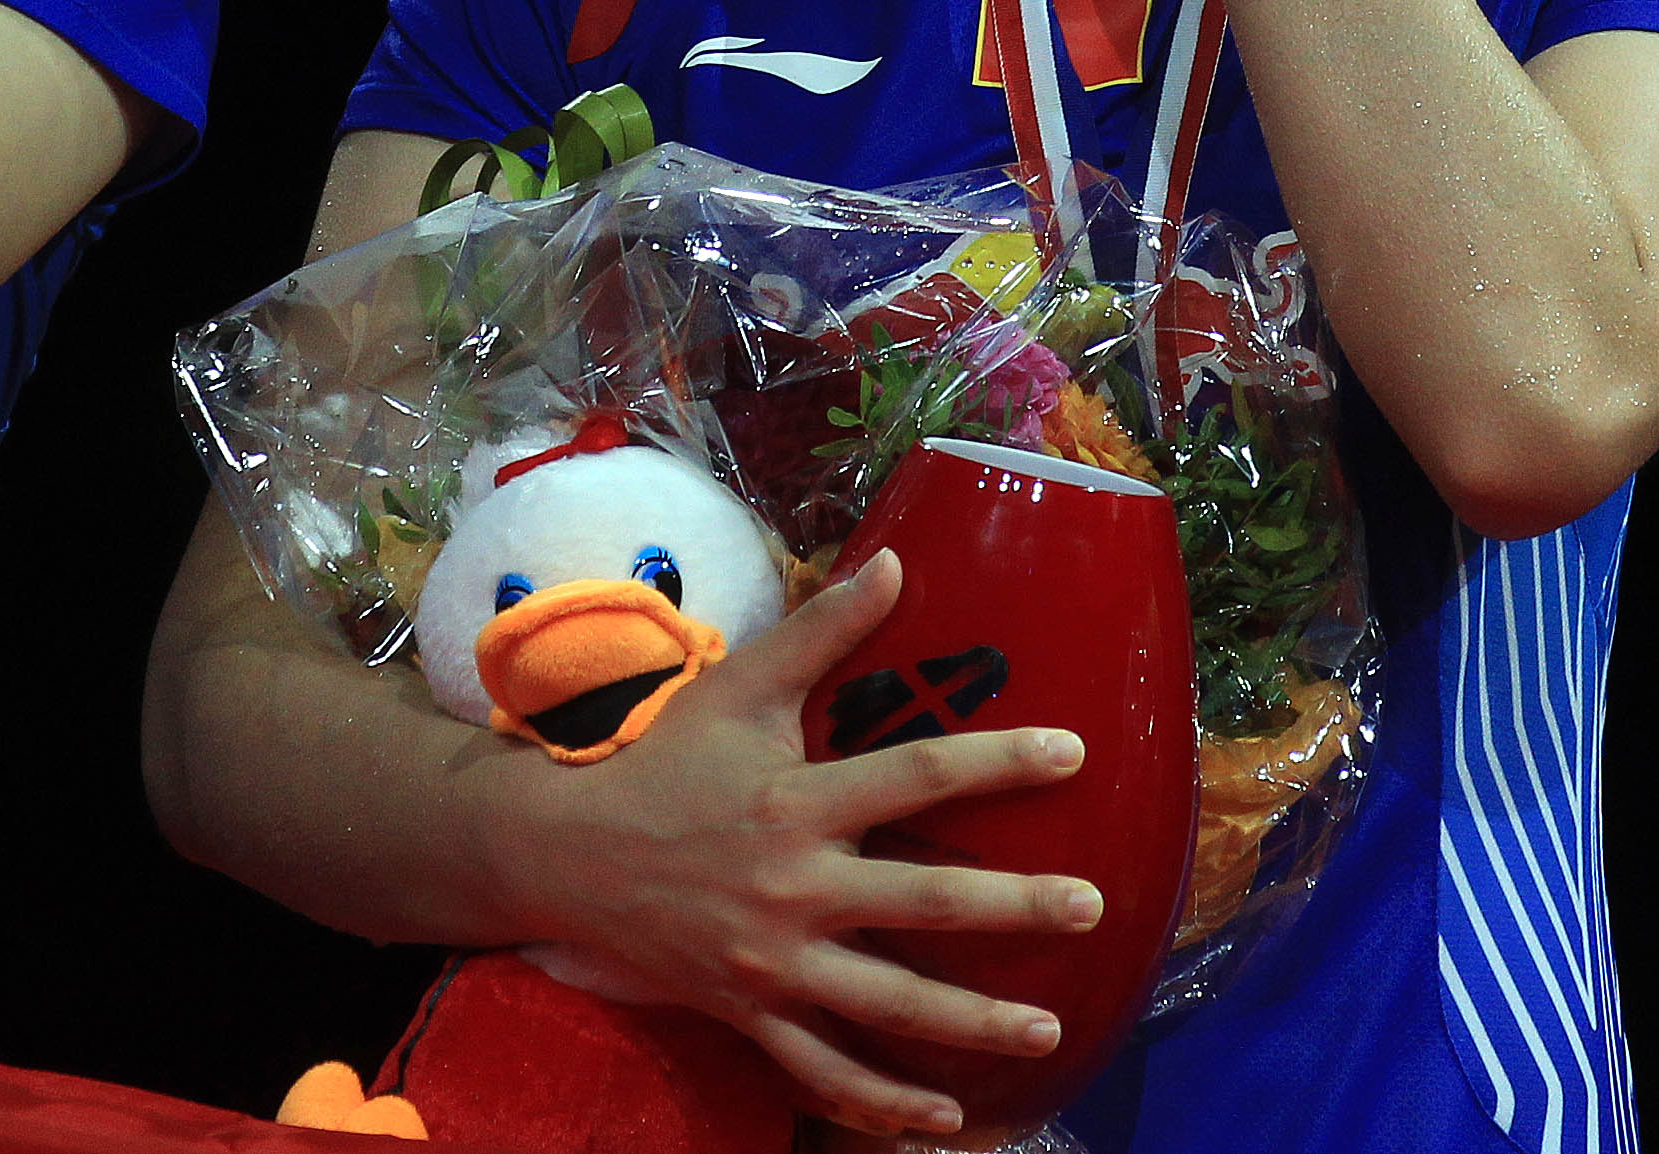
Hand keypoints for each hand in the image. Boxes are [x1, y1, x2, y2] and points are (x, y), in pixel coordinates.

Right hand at [484, 552, 1102, 1138]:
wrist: (568, 853)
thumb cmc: (665, 762)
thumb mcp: (737, 686)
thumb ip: (822, 629)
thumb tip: (898, 559)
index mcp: (795, 801)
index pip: (912, 775)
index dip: (996, 762)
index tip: (1073, 753)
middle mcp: (792, 886)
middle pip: (924, 900)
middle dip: (1014, 905)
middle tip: (1091, 905)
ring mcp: (773, 961)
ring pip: (889, 1003)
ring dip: (974, 1022)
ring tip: (1048, 1028)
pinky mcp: (751, 1011)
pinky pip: (824, 1072)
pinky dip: (883, 1103)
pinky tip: (948, 1118)